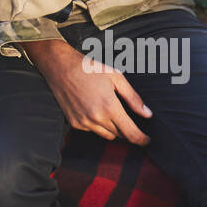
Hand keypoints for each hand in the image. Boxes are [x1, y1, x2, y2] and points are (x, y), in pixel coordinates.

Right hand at [20, 37, 151, 144]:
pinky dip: (98, 125)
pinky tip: (95, 110)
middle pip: (120, 135)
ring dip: (113, 129)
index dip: (142, 139)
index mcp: (109, 106)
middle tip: (129, 120)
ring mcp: (84, 122)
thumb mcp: (115, 77)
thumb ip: (133, 98)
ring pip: (107, 135)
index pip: (131, 133)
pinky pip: (92, 130)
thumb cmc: (88, 68)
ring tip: (111, 112)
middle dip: (128, 131)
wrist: (59, 66)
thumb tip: (147, 113)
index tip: (147, 140)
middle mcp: (96, 118)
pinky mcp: (74, 123)